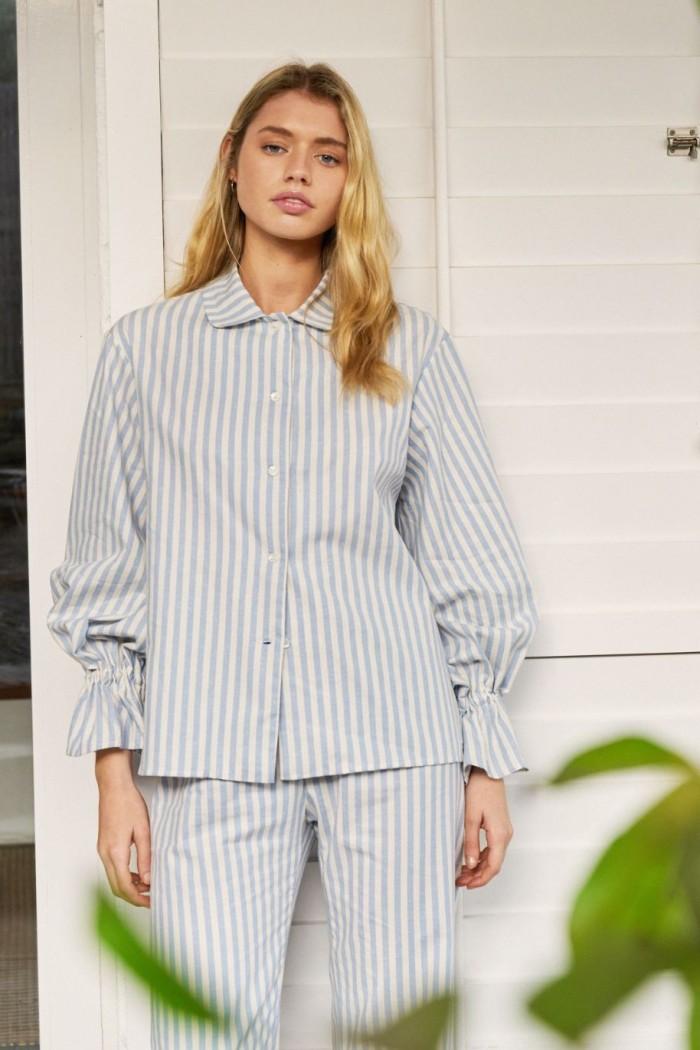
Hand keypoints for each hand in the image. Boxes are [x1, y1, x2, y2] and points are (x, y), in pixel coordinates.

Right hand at [95, 750, 150, 907]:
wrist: (114, 787)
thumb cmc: (129, 804)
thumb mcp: (143, 830)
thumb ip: (146, 856)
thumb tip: (148, 880)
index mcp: (115, 852)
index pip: (124, 886)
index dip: (138, 898)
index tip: (152, 902)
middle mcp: (105, 854)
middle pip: (116, 887)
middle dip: (133, 897)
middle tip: (151, 899)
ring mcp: (102, 850)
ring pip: (113, 879)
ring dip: (129, 887)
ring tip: (148, 886)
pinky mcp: (103, 846)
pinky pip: (112, 869)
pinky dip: (124, 876)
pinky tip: (138, 873)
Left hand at [455, 767, 513, 889]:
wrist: (488, 771)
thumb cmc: (479, 790)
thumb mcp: (470, 817)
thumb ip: (470, 843)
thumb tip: (470, 865)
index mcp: (500, 835)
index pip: (493, 866)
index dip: (481, 880)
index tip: (466, 885)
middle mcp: (506, 835)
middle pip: (494, 864)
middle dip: (478, 876)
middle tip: (460, 881)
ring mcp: (505, 830)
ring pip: (494, 857)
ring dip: (480, 867)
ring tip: (462, 872)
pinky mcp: (500, 826)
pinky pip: (493, 847)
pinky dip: (483, 857)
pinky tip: (470, 859)